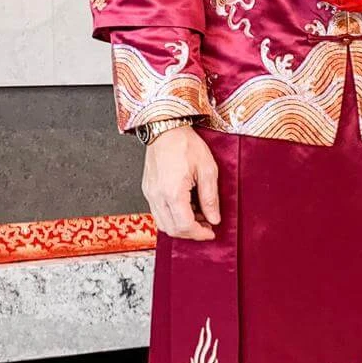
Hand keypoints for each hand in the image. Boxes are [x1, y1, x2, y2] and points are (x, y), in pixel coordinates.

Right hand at [141, 124, 220, 240]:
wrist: (165, 128)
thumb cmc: (185, 144)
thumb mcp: (207, 169)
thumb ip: (210, 197)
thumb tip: (214, 218)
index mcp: (173, 192)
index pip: (185, 226)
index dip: (199, 234)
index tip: (211, 232)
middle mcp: (157, 196)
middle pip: (172, 229)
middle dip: (191, 233)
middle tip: (206, 226)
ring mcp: (150, 194)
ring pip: (163, 223)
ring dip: (181, 226)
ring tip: (198, 216)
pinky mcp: (148, 190)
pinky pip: (158, 212)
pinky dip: (172, 216)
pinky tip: (186, 207)